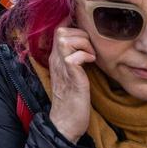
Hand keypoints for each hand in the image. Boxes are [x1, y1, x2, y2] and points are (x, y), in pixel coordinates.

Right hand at [48, 27, 94, 142]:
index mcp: (56, 58)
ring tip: (91, 55)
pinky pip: (73, 56)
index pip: (58, 30)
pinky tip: (91, 63)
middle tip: (90, 49)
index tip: (87, 34)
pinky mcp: (70, 77)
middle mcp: (55, 60)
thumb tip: (88, 46)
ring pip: (65, 39)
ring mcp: (61, 67)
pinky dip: (85, 55)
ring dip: (83, 43)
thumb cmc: (73, 99)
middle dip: (80, 34)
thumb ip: (76, 58)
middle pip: (60, 30)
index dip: (73, 26)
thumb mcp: (73, 74)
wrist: (66, 122)